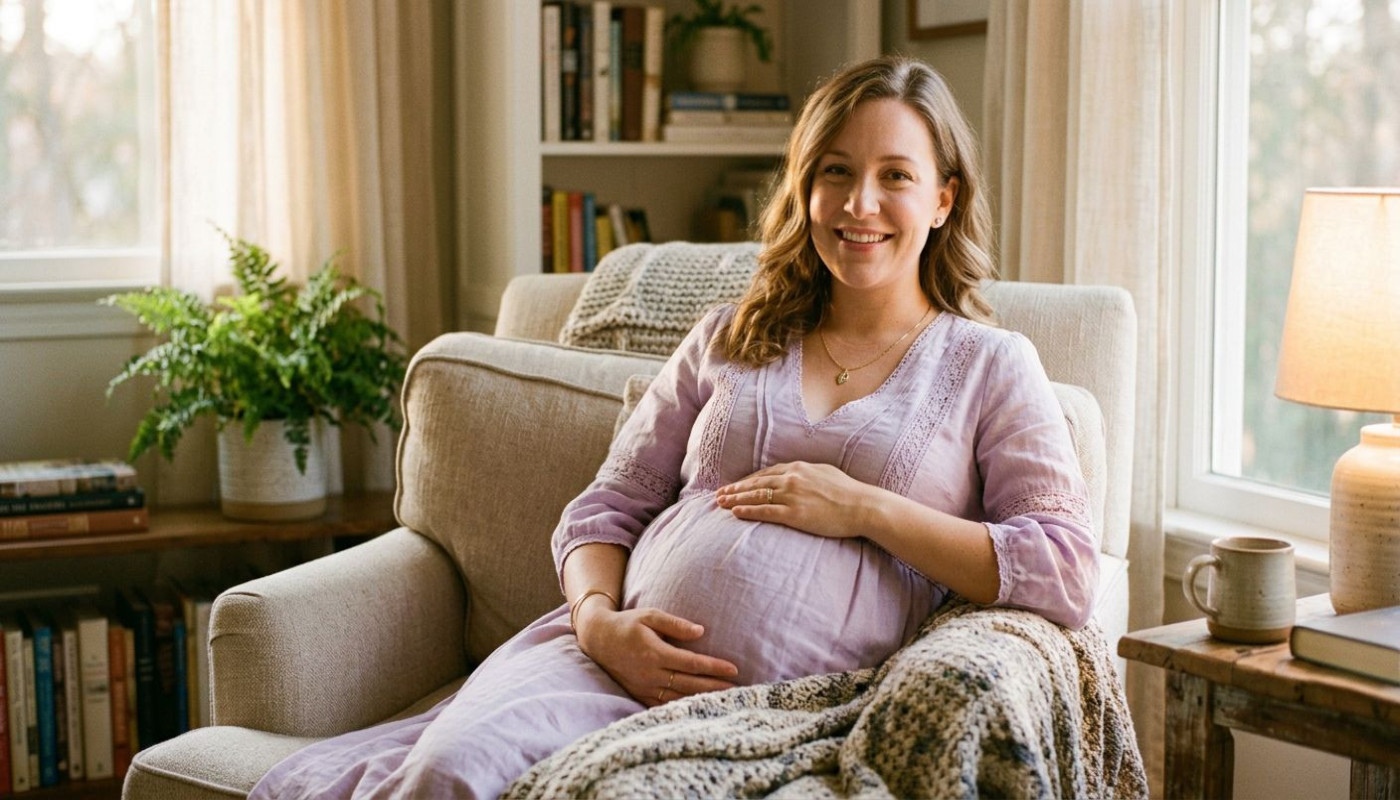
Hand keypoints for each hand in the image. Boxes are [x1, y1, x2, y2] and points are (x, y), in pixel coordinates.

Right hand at [575, 603, 739, 707]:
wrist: (599, 640)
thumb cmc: (628, 624)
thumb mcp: (650, 615)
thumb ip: (675, 624)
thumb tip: (701, 632)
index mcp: (654, 653)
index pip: (691, 663)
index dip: (714, 667)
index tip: (734, 669)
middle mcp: (650, 674)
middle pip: (689, 684)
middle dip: (715, 687)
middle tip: (738, 690)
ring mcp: (644, 687)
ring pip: (679, 698)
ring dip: (702, 700)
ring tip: (724, 701)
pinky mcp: (639, 694)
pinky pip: (665, 705)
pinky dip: (683, 707)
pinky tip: (699, 708)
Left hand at [715, 461, 875, 538]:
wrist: (862, 506)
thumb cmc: (848, 492)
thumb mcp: (825, 473)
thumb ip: (807, 473)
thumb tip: (799, 474)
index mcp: (799, 468)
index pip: (766, 473)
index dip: (748, 480)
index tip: (736, 485)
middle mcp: (792, 478)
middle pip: (756, 483)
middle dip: (736, 489)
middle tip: (719, 494)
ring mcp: (792, 495)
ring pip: (756, 496)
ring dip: (736, 500)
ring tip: (721, 503)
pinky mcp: (794, 513)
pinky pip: (765, 511)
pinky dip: (748, 511)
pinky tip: (735, 513)